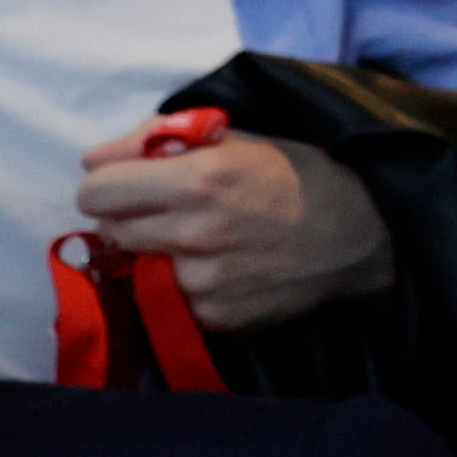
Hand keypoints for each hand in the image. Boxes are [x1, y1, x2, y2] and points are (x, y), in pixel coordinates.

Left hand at [74, 129, 391, 330]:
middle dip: (129, 217)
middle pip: (109, 231)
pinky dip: (182, 286)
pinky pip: (168, 300)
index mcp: (200, 178)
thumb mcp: (237, 137)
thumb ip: (160, 139)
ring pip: (136, 267)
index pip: (96, 191)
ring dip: (154, 253)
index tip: (129, 185)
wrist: (362, 233)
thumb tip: (93, 158)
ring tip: (197, 240)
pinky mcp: (215, 319)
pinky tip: (220, 268)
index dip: (108, 184)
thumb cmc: (297, 174)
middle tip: (165, 211)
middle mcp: (196, 232)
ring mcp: (204, 283)